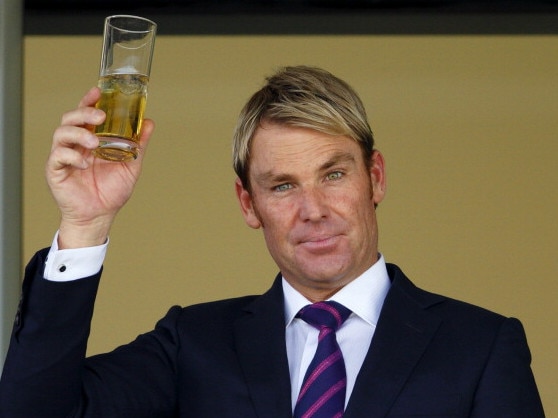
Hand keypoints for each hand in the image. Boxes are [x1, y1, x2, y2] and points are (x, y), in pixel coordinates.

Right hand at [46, 87, 154, 248]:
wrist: (100, 215)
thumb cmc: (112, 191)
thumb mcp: (131, 164)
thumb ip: (138, 144)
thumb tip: (149, 122)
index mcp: (90, 140)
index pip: (85, 114)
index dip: (88, 100)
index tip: (97, 91)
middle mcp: (75, 145)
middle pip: (70, 119)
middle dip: (84, 112)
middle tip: (100, 115)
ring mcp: (63, 156)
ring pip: (61, 134)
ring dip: (79, 133)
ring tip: (94, 142)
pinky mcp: (56, 171)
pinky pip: (58, 157)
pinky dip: (72, 156)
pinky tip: (86, 163)